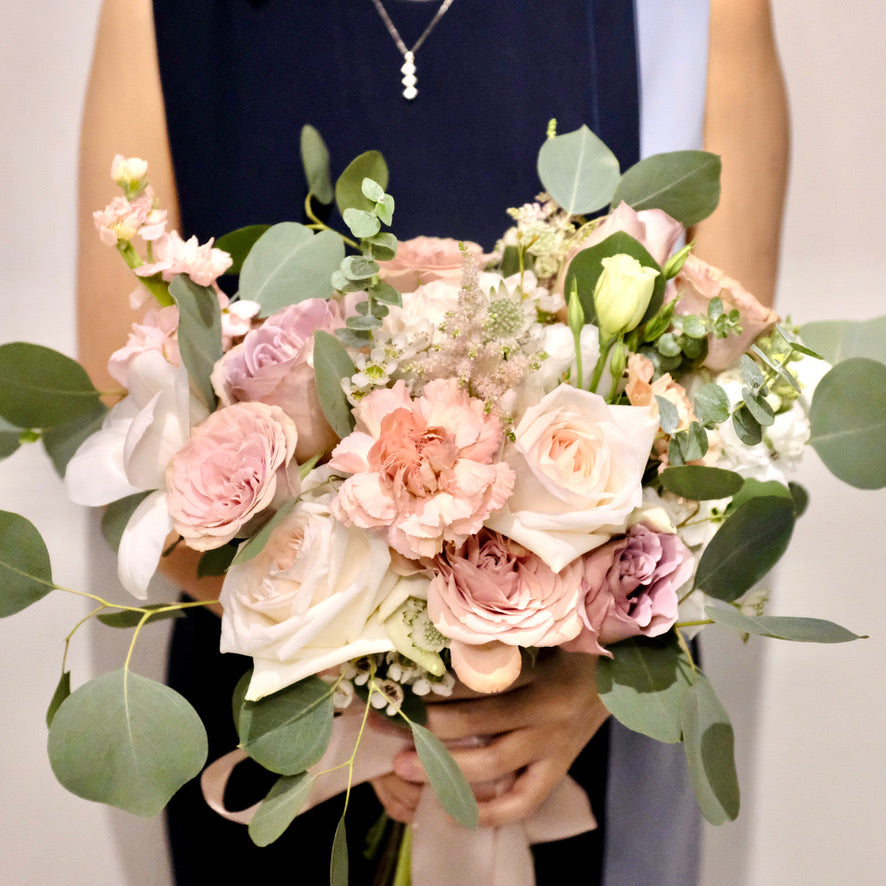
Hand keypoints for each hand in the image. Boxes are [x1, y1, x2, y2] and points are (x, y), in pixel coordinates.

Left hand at [369, 649, 608, 826]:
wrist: (630, 671)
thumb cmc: (577, 645)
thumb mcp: (544, 637)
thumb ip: (502, 643)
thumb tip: (443, 640)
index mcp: (542, 682)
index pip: (480, 695)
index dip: (436, 700)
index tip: (398, 694)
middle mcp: (548, 719)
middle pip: (480, 732)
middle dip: (429, 734)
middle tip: (387, 732)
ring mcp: (555, 748)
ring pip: (495, 768)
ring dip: (446, 770)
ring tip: (404, 768)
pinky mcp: (559, 768)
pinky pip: (524, 800)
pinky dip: (490, 811)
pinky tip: (454, 811)